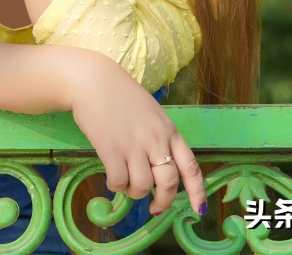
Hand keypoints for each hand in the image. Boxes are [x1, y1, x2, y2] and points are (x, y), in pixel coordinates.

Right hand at [66, 49, 205, 216]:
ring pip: (142, 186)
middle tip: (154, 208)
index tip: (198, 210)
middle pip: (168, 183)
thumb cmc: (120, 95)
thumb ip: (159, 138)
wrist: (92, 80)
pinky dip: (116, 186)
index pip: (191, 167)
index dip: (197, 192)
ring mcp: (133, 145)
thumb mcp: (151, 114)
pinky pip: (118, 181)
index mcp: (169, 131)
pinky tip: (112, 178)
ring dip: (134, 192)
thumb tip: (159, 168)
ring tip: (126, 184)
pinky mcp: (110, 149)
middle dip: (163, 201)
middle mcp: (155, 140)